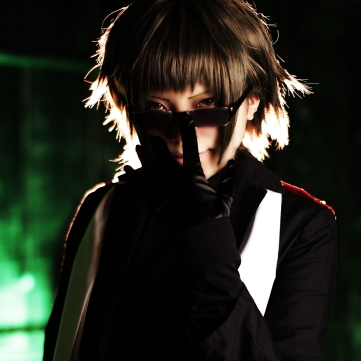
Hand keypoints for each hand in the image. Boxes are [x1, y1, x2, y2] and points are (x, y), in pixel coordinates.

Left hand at [123, 115, 235, 229]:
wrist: (203, 240)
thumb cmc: (216, 219)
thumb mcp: (225, 198)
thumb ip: (229, 179)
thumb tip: (234, 164)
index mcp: (195, 178)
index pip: (191, 150)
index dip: (188, 133)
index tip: (185, 119)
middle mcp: (178, 184)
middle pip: (165, 160)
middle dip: (159, 146)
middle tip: (152, 134)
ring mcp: (165, 195)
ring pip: (151, 172)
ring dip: (144, 159)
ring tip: (138, 147)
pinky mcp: (157, 207)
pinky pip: (141, 191)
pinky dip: (133, 181)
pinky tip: (126, 170)